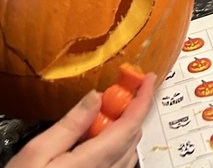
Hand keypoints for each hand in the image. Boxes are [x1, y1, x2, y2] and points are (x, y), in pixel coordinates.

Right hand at [8, 74, 155, 166]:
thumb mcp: (37, 152)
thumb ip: (71, 124)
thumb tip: (96, 97)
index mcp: (92, 163)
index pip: (129, 126)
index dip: (143, 100)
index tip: (148, 79)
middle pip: (131, 138)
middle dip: (131, 111)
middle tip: (119, 92)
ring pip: (128, 153)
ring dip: (124, 130)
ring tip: (105, 114)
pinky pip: (118, 166)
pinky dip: (116, 147)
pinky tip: (96, 141)